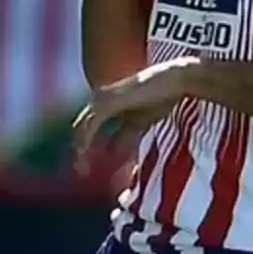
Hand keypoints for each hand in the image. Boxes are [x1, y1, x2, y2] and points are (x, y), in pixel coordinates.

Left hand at [72, 56, 196, 171]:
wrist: (175, 82)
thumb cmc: (160, 99)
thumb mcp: (138, 124)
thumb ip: (123, 137)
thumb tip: (110, 155)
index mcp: (105, 104)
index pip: (86, 128)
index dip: (82, 148)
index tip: (84, 169)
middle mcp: (100, 99)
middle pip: (80, 127)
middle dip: (78, 151)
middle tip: (80, 172)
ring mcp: (104, 97)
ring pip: (82, 125)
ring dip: (80, 147)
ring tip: (82, 168)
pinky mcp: (110, 100)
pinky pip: (92, 121)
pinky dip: (87, 137)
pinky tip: (85, 151)